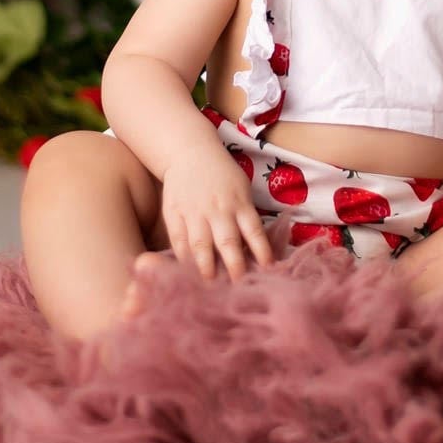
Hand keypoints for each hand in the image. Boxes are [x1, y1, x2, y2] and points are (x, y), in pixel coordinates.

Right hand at [158, 144, 274, 281]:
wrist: (189, 153)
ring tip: (210, 287)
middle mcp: (218, 210)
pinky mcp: (174, 215)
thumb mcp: (241, 190)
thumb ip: (246, 217)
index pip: (254, 232)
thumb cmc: (222, 175)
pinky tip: (187, 273)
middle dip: (234, 267)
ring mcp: (194, 213)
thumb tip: (256, 251)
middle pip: (228, 242)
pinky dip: (183, 259)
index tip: (268, 272)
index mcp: (239, 203)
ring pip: (201, 245)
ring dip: (206, 268)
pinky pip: (179, 241)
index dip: (262, 253)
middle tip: (239, 288)